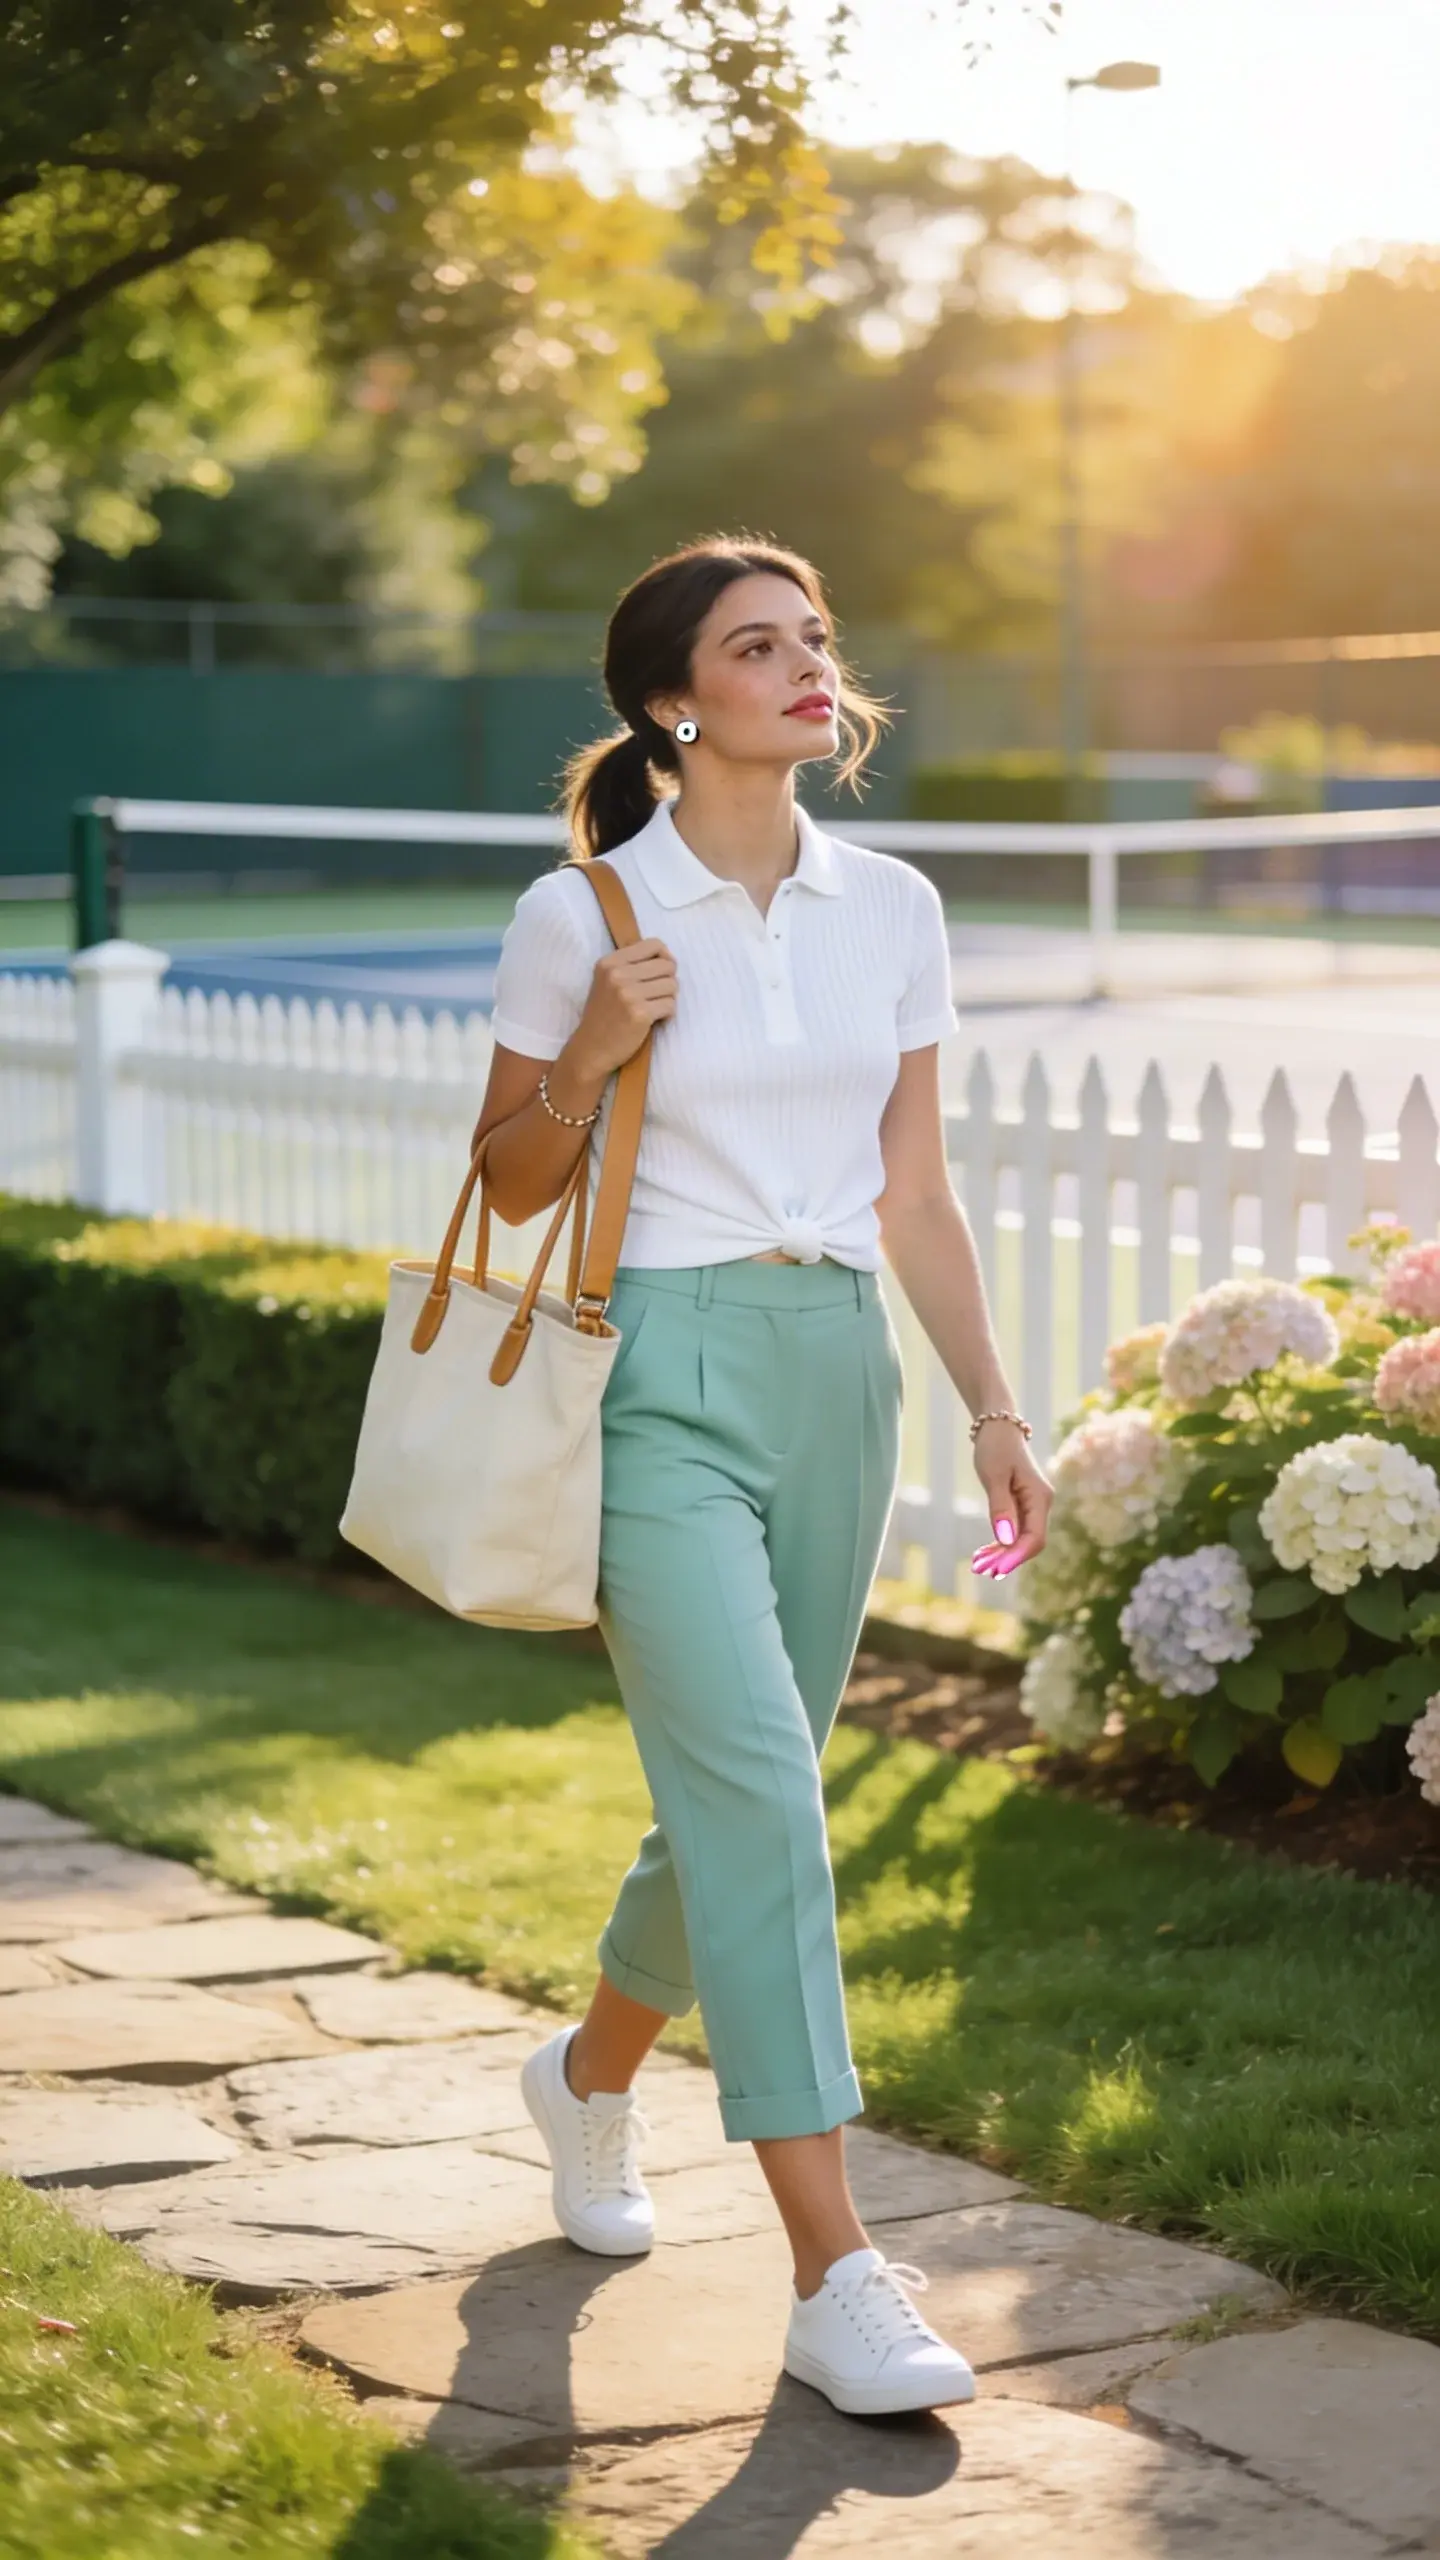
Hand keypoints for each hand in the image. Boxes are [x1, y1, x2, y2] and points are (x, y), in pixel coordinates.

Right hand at [572, 939, 677, 1078]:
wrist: (590, 1049)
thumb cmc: (603, 1015)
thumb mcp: (607, 981)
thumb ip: (631, 965)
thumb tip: (667, 957)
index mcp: (610, 962)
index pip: (654, 944)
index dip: (664, 957)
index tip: (660, 972)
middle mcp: (618, 975)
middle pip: (667, 965)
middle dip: (668, 980)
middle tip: (656, 995)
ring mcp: (629, 994)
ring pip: (672, 985)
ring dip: (668, 998)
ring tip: (654, 1007)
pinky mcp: (640, 1014)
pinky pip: (671, 1005)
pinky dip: (667, 1014)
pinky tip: (654, 1020)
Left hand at [970, 1422, 1051, 1579]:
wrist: (998, 1426)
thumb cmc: (995, 1447)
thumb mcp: (994, 1476)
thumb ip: (1001, 1508)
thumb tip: (1005, 1539)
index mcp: (1040, 1498)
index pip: (1035, 1538)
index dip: (1016, 1556)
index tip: (995, 1568)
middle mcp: (1041, 1504)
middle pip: (1029, 1543)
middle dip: (1007, 1558)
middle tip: (981, 1569)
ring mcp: (1033, 1505)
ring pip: (1022, 1539)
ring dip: (1002, 1553)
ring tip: (979, 1563)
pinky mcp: (1023, 1504)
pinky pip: (1016, 1530)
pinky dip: (1001, 1542)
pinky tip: (985, 1551)